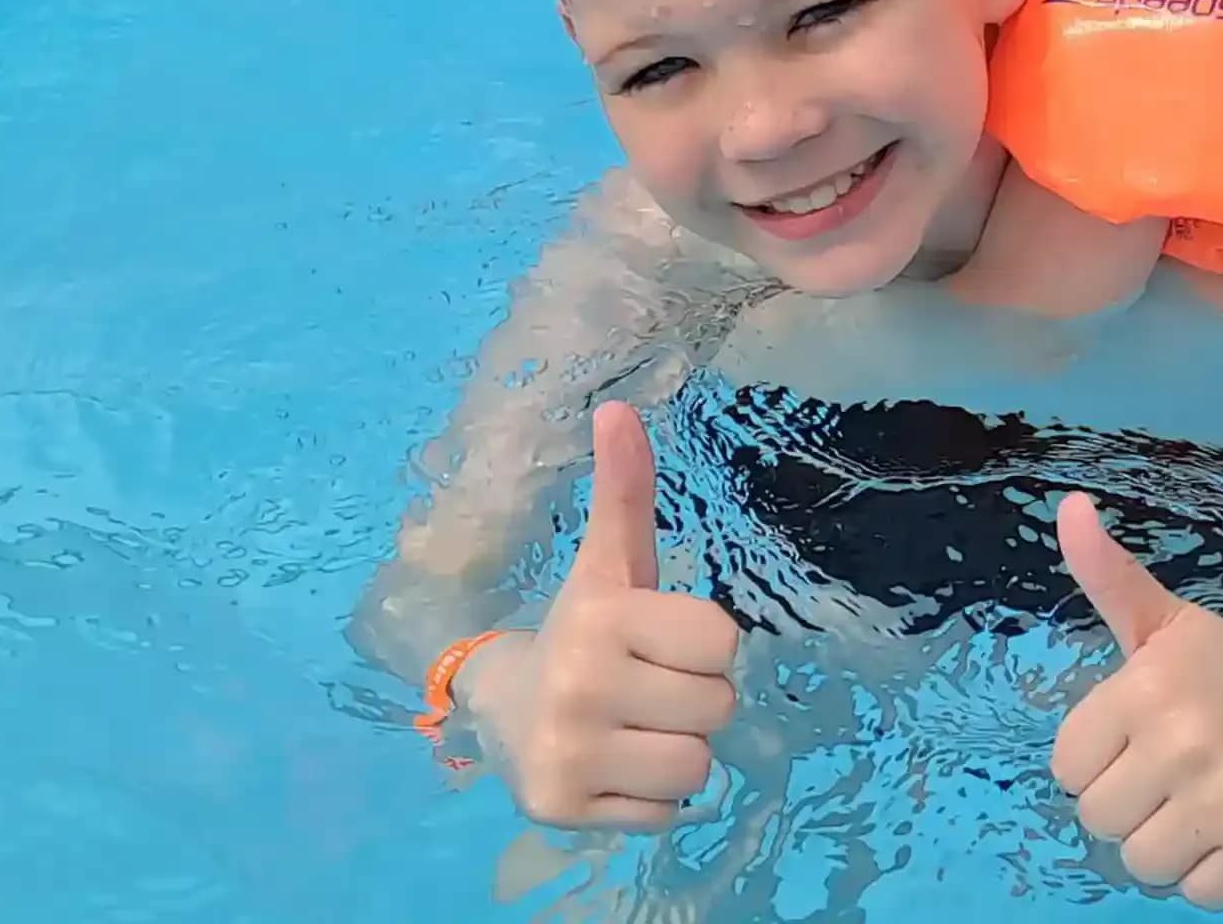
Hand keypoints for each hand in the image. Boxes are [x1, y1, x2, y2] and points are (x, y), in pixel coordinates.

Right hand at [463, 401, 738, 830]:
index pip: (721, 640)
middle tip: (648, 689)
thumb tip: (620, 408)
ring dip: (677, 751)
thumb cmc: (582, 629)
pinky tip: (613, 768)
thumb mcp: (610, 562)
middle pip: (717, 707)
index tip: (660, 640)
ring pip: (696, 766)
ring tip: (634, 729)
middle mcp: (580, 685)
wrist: (500, 708)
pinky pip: (665, 812)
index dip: (702, 644)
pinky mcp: (563, 810)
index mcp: (601, 615)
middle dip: (693, 699)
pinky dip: (650, 797)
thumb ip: (627, 489)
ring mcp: (569, 753)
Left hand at [1050, 494, 1222, 909]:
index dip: (1098, 760)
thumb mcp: (1170, 622)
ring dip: (1167, 844)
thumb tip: (1067, 507)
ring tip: (1201, 805)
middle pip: (1100, 821)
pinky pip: (1198, 895)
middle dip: (1131, 803)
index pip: (1068, 766)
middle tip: (1174, 774)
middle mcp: (1181, 742)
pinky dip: (1212, 873)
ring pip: (1142, 864)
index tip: (1138, 741)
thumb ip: (1108, 575)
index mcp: (1146, 686)